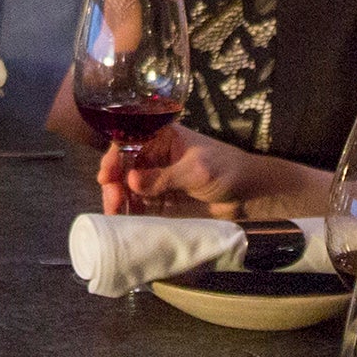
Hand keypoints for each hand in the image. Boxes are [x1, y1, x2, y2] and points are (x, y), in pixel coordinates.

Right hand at [97, 125, 305, 217]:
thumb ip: (165, 177)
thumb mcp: (197, 170)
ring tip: (115, 212)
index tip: (107, 176)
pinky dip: (128, 211)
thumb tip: (131, 182)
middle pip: (123, 166)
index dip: (114, 157)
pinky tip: (122, 219)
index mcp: (162, 137)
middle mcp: (154, 156)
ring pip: (127, 187)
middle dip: (114, 182)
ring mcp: (156, 179)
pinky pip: (139, 204)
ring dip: (118, 199)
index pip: (129, 141)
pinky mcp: (161, 200)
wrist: (250, 194)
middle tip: (112, 199)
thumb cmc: (227, 170)